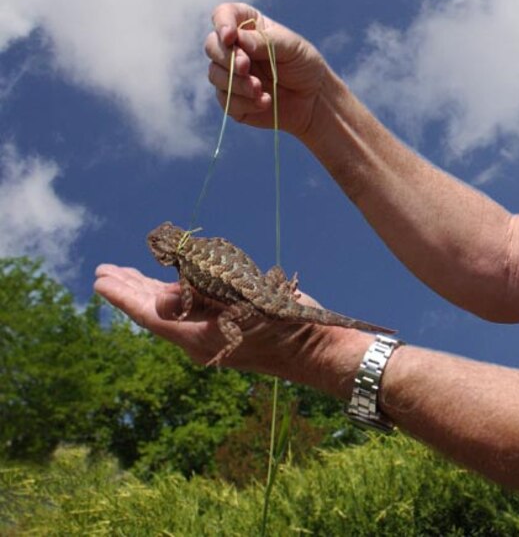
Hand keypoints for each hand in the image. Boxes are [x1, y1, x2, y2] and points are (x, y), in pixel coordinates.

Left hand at [93, 264, 318, 374]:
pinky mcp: (231, 325)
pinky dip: (177, 293)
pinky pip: (193, 307)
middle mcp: (198, 336)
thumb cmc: (279, 326)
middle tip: (104, 271)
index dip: (123, 296)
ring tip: (129, 275)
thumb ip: (198, 298)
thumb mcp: (239, 307)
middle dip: (130, 289)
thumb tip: (163, 293)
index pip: (149, 313)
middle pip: (155, 311)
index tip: (100, 279)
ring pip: (173, 309)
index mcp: (195, 335)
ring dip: (151, 289)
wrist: (314, 350)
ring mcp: (214, 332)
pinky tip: (177, 283)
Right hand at [204, 3, 331, 140]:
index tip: (230, 37)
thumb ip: (265, 41)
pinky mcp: (232, 99)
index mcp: (247, 26)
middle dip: (227, 57)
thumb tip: (238, 40)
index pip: (224, 15)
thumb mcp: (291, 47)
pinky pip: (226, 101)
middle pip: (212, 46)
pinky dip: (244, 103)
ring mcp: (230, 74)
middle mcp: (234, 48)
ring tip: (259, 89)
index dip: (222, 23)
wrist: (314, 98)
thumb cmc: (304, 64)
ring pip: (215, 75)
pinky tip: (265, 101)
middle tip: (245, 67)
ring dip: (235, 82)